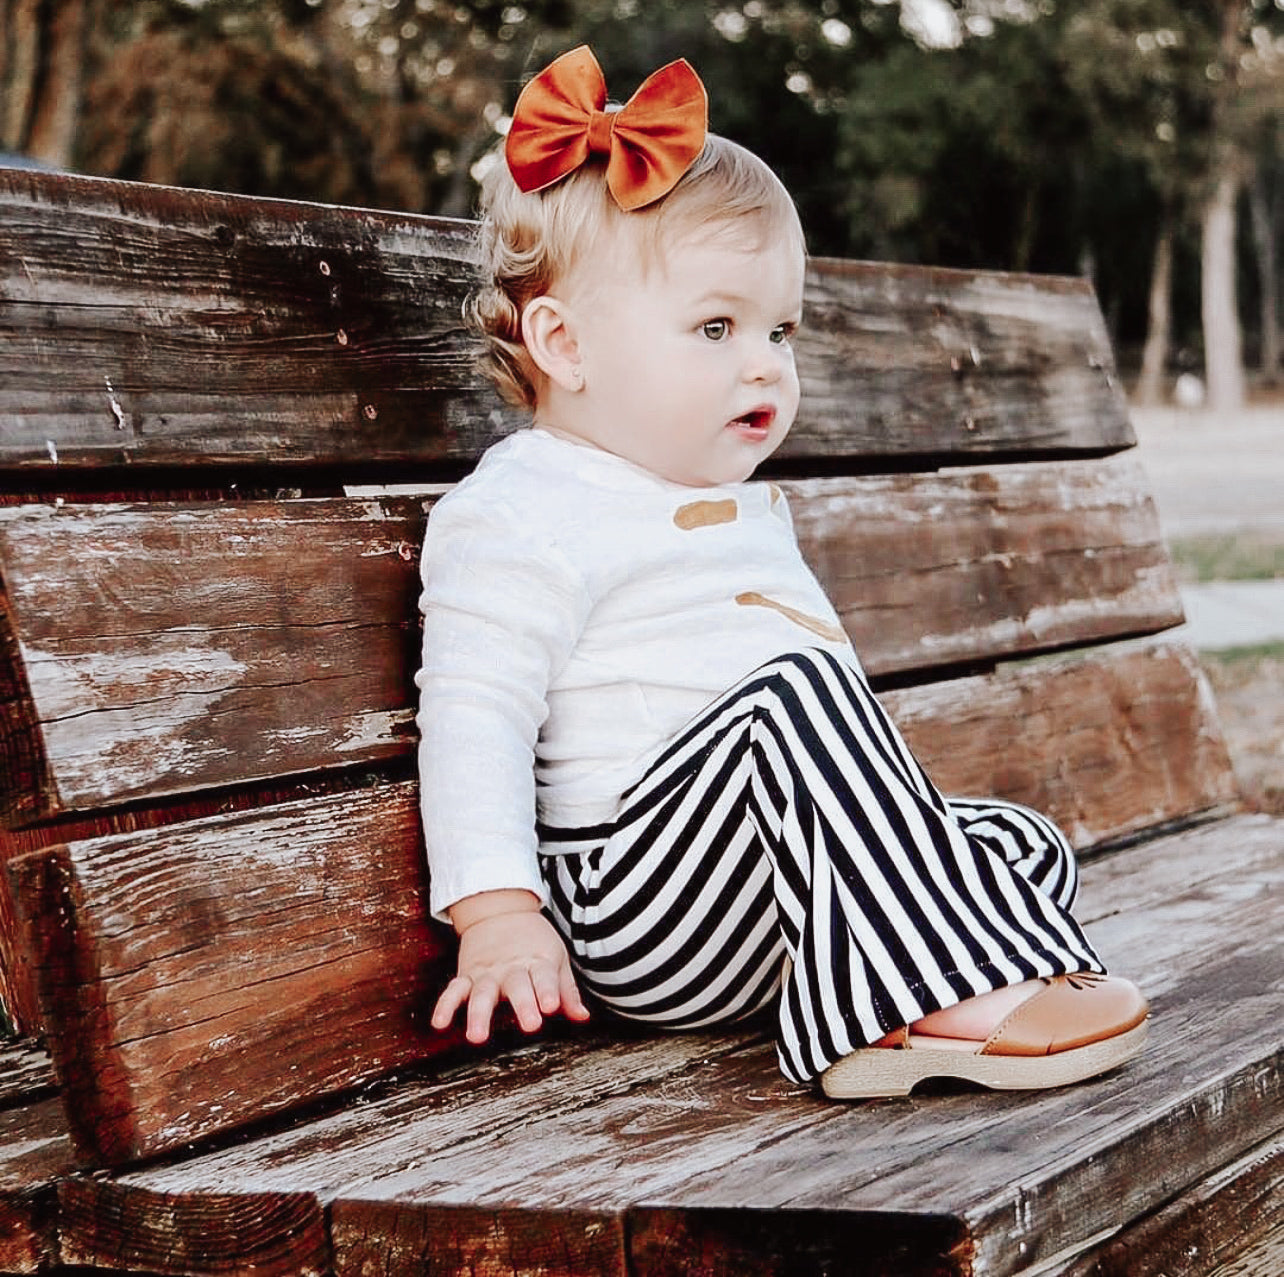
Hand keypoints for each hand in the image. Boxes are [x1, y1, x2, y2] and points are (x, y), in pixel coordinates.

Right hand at [431, 890, 590, 1043]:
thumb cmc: (533, 941)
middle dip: (523, 1004)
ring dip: (479, 1014)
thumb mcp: (556, 958)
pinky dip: (445, 1005)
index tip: (551, 1006)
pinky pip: (453, 990)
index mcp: (538, 962)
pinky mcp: (466, 975)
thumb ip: (567, 990)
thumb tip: (583, 1017)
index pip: (545, 977)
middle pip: (517, 986)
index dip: (548, 991)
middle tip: (530, 1024)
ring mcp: (487, 973)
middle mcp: (511, 968)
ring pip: (482, 993)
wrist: (500, 909)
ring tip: (476, 1037)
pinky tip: (439, 1023)